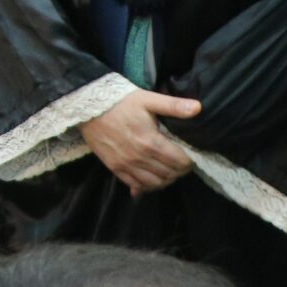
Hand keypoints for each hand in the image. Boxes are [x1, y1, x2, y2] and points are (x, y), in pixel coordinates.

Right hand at [80, 90, 201, 194]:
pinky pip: (135, 185)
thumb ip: (173, 106)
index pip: (180, 162)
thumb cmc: (120, 101)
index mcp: (151, 142)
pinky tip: (151, 180)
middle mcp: (139, 158)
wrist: (87, 107)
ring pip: (154, 184)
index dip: (189, 161)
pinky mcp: (114, 168)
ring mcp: (126, 165)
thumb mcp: (148, 99)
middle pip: (169, 174)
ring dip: (165, 180)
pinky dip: (147, 186)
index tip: (190, 156)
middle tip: (181, 163)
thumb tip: (199, 108)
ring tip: (168, 171)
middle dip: (180, 171)